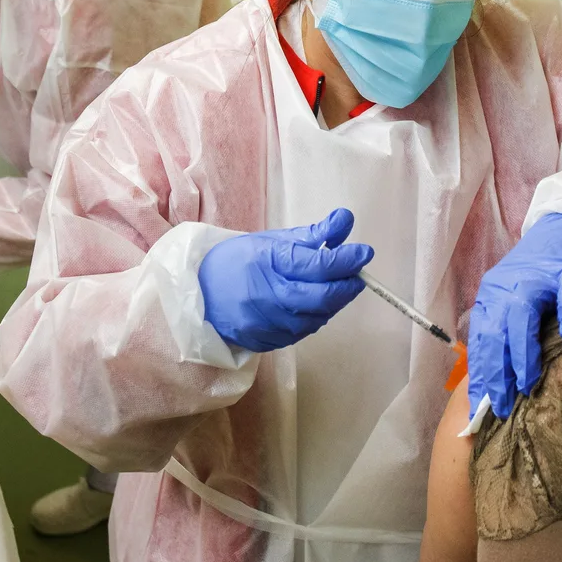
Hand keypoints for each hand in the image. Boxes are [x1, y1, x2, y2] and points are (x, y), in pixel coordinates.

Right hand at [199, 208, 374, 351]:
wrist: (197, 294)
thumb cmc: (237, 262)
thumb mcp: (271, 240)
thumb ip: (312, 235)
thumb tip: (345, 220)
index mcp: (267, 262)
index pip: (317, 264)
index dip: (346, 259)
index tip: (364, 253)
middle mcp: (266, 295)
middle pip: (321, 296)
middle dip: (346, 286)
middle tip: (357, 276)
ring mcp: (265, 322)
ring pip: (316, 318)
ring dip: (333, 303)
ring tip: (335, 288)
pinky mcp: (265, 341)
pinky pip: (302, 332)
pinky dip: (315, 318)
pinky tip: (313, 306)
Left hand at [467, 213, 561, 418]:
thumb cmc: (545, 276)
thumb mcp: (518, 302)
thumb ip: (507, 334)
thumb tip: (495, 385)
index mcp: (493, 295)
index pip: (480, 340)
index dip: (480, 374)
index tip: (480, 406)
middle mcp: (510, 285)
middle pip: (495, 330)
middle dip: (496, 371)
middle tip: (502, 405)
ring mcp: (541, 277)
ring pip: (521, 313)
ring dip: (521, 351)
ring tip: (527, 382)